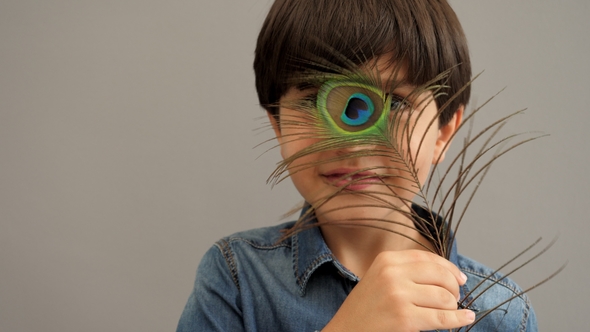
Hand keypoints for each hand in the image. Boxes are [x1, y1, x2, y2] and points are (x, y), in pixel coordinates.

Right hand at [322, 250, 474, 331]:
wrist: (345, 331)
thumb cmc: (365, 310)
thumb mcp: (379, 279)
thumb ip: (406, 272)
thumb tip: (448, 274)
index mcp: (386, 260)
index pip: (427, 257)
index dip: (449, 268)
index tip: (460, 278)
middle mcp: (392, 273)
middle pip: (440, 275)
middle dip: (454, 288)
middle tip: (455, 299)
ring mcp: (398, 295)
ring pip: (444, 297)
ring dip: (452, 307)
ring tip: (447, 312)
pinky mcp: (404, 317)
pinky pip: (442, 318)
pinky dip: (458, 319)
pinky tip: (466, 318)